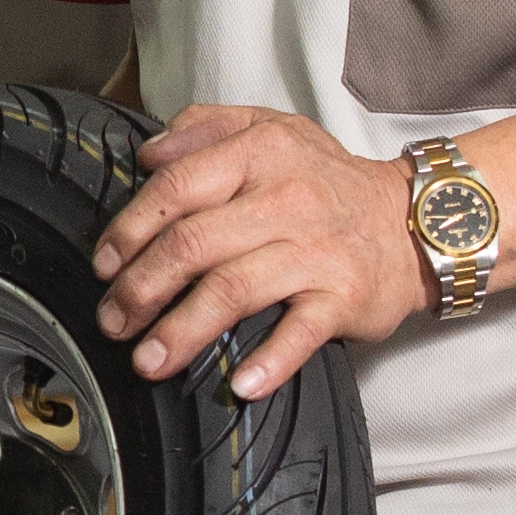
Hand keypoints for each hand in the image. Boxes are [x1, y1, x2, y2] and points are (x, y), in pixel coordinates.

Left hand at [92, 104, 429, 395]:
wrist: (411, 221)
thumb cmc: (325, 181)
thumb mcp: (270, 130)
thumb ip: (205, 129)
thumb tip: (149, 153)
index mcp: (259, 152)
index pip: (177, 188)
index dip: (130, 229)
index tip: (105, 265)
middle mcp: (286, 198)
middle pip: (193, 244)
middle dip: (140, 289)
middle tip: (113, 321)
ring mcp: (316, 249)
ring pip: (233, 289)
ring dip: (182, 331)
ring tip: (148, 361)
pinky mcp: (344, 295)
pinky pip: (300, 331)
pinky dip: (270, 360)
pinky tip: (239, 385)